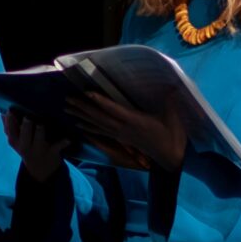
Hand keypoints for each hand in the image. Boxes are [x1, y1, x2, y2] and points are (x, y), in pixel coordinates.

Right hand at [3, 109, 72, 182]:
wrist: (41, 170)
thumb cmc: (28, 149)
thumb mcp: (17, 142)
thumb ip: (9, 128)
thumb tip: (2, 114)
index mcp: (16, 143)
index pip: (10, 133)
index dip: (9, 123)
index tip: (10, 111)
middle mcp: (26, 147)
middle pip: (23, 138)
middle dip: (25, 128)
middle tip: (26, 118)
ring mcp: (39, 150)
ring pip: (38, 140)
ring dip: (39, 132)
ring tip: (40, 125)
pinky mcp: (52, 152)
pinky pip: (57, 147)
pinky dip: (63, 143)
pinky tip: (67, 139)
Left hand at [68, 93, 186, 170]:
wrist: (170, 157)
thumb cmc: (172, 135)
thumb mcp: (173, 116)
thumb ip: (170, 99)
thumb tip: (172, 84)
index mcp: (135, 121)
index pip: (114, 109)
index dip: (100, 101)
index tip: (86, 93)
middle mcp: (124, 128)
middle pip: (99, 117)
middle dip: (83, 107)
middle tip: (67, 99)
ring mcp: (120, 135)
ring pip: (97, 124)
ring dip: (81, 116)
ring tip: (67, 109)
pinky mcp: (121, 139)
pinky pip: (101, 132)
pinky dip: (89, 127)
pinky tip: (79, 124)